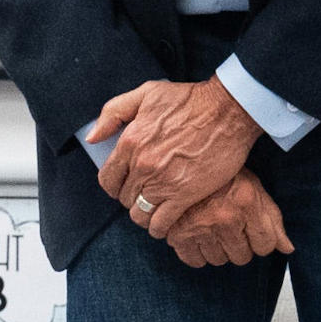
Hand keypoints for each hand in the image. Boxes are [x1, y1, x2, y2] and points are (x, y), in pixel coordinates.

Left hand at [93, 76, 256, 222]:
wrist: (228, 111)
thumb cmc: (190, 100)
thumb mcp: (146, 93)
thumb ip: (113, 113)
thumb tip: (92, 138)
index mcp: (130, 142)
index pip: (108, 179)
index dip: (115, 185)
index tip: (125, 185)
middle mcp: (143, 165)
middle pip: (124, 198)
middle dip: (132, 198)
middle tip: (145, 194)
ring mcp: (163, 182)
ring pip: (139, 215)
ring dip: (144, 215)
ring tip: (154, 210)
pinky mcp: (185, 195)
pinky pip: (161, 223)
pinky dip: (159, 228)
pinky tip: (164, 223)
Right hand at [158, 170, 292, 267]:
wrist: (184, 162)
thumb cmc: (223, 176)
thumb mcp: (253, 189)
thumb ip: (273, 220)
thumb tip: (288, 249)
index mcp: (247, 203)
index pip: (265, 245)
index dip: (260, 240)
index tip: (252, 230)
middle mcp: (225, 218)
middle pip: (242, 257)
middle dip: (239, 245)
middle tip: (230, 227)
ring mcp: (200, 228)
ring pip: (219, 260)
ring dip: (218, 249)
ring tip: (213, 228)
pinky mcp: (178, 234)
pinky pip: (195, 261)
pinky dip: (197, 253)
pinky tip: (198, 236)